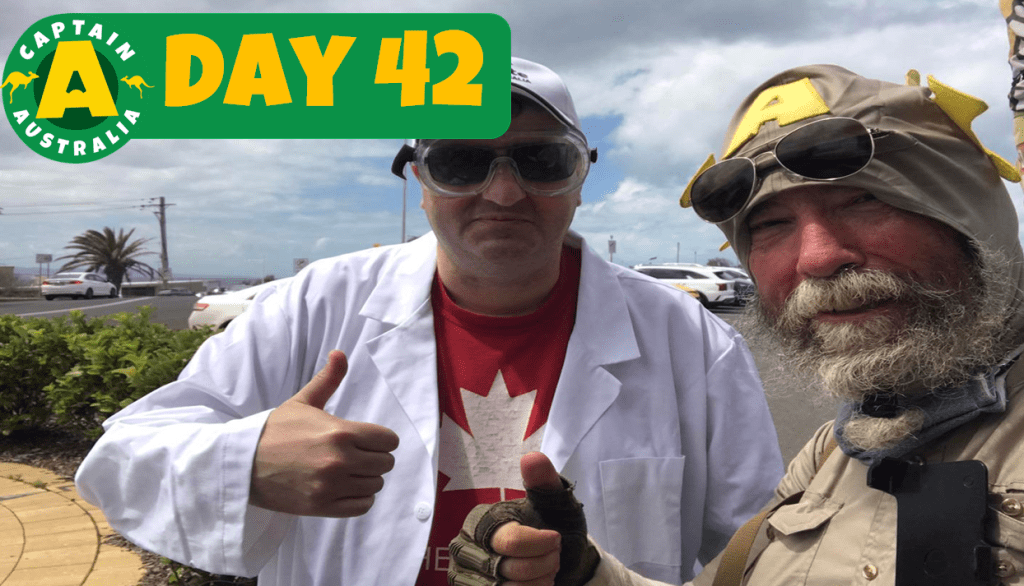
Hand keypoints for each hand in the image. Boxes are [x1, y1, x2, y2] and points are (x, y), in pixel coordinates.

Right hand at [249, 350, 399, 516]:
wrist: (243, 463)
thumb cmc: (275, 430)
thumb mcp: (303, 401)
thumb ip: (327, 380)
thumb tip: (340, 353)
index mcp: (340, 432)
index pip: (388, 440)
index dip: (381, 439)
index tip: (368, 440)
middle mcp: (339, 460)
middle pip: (386, 463)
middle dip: (375, 457)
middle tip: (357, 455)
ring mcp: (331, 486)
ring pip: (375, 485)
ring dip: (366, 478)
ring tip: (348, 471)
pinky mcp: (322, 506)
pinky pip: (362, 506)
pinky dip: (359, 498)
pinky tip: (345, 487)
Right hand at [449, 452, 598, 585]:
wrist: (556, 561)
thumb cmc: (550, 527)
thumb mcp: (553, 502)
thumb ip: (543, 481)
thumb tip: (532, 459)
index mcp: (480, 520)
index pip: (511, 541)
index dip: (542, 545)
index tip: (556, 539)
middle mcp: (465, 549)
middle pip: (511, 569)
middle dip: (543, 566)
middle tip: (554, 558)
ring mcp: (465, 576)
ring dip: (538, 584)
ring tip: (546, 573)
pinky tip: (537, 585)